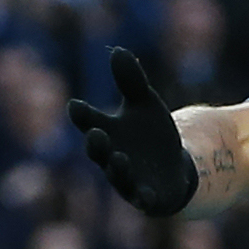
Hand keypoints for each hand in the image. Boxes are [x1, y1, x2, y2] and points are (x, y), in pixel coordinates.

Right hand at [68, 48, 197, 216]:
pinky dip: (143, 196)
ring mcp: (128, 178)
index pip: (90, 121)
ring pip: (117, 176)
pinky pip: (143, 199)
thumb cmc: (150, 133)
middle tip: (97, 134)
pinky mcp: (147, 195)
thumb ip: (131, 81)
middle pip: (99, 152)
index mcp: (108, 131)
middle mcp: (112, 156)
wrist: (172, 165)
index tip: (75, 106)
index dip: (82, 115)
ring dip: (117, 168)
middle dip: (96, 144)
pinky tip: (147, 194)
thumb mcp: (146, 104)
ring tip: (120, 158)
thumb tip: (117, 50)